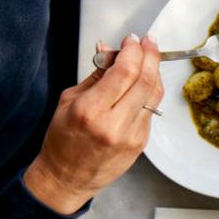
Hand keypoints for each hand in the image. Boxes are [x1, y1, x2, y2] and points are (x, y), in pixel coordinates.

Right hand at [24, 34, 162, 214]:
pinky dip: (151, 91)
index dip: (133, 51)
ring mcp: (132, 135)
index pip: (124, 72)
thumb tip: (109, 50)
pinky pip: (152, 109)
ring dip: (155, 71)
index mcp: (91, 111)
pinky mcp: (142, 143)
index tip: (132, 39)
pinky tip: (145, 81)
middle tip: (148, 42)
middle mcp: (114, 124)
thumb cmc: (62, 140)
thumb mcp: (69, 101)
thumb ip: (96, 75)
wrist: (67, 178)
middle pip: (145, 81)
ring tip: (150, 57)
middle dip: (150, 56)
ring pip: (154, 94)